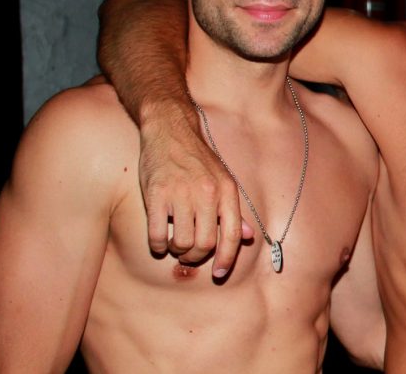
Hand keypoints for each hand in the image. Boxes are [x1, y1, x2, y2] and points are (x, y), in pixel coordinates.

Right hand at [139, 106, 251, 277]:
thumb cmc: (198, 160)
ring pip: (181, 242)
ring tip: (174, 244)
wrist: (170, 130)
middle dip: (196, 257)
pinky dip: (157, 245)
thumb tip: (249, 237)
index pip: (232, 236)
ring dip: (176, 250)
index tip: (219, 274)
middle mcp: (207, 194)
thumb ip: (234, 211)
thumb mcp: (224, 181)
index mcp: (227, 192)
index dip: (227, 259)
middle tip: (189, 255)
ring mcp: (180, 194)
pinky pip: (156, 234)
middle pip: (205, 244)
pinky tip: (158, 241)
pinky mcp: (155, 194)